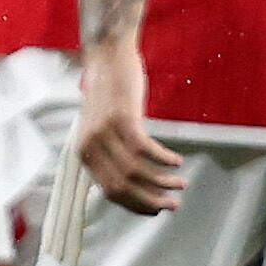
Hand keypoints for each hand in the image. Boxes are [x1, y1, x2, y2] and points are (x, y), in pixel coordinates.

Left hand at [77, 41, 186, 215]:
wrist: (107, 56)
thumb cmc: (109, 91)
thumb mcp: (102, 127)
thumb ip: (110, 152)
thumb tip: (133, 180)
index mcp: (84, 153)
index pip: (110, 192)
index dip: (136, 205)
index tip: (156, 210)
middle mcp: (89, 146)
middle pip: (123, 186)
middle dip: (151, 200)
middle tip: (173, 205)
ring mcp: (104, 132)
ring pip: (136, 170)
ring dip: (162, 181)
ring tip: (181, 183)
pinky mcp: (121, 117)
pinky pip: (145, 149)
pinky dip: (164, 159)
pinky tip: (177, 161)